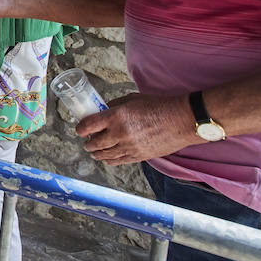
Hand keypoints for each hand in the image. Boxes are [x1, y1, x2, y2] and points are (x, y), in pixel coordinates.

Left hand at [74, 93, 196, 164]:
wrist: (181, 120)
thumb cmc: (157, 105)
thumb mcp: (131, 99)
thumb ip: (114, 106)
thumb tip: (102, 111)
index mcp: (116, 116)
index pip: (88, 126)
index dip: (80, 129)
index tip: (79, 129)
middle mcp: (119, 133)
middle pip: (94, 143)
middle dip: (88, 143)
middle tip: (87, 141)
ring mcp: (129, 147)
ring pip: (105, 155)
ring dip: (97, 153)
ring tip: (94, 151)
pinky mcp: (139, 156)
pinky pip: (118, 161)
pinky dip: (110, 160)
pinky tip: (107, 158)